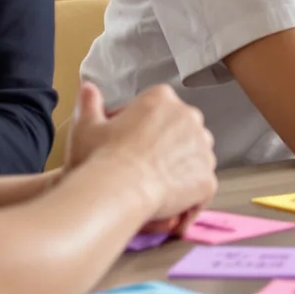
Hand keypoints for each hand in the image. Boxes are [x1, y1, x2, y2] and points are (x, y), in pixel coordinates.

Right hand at [70, 82, 216, 224]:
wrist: (117, 189)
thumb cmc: (102, 157)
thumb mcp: (87, 126)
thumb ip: (90, 103)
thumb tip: (89, 89)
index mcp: (162, 99)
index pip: (156, 107)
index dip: (139, 126)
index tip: (125, 141)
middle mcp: (189, 117)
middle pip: (180, 129)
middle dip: (164, 144)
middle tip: (139, 164)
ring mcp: (203, 148)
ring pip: (194, 156)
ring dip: (180, 167)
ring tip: (153, 183)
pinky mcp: (207, 177)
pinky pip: (200, 185)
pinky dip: (189, 195)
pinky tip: (169, 204)